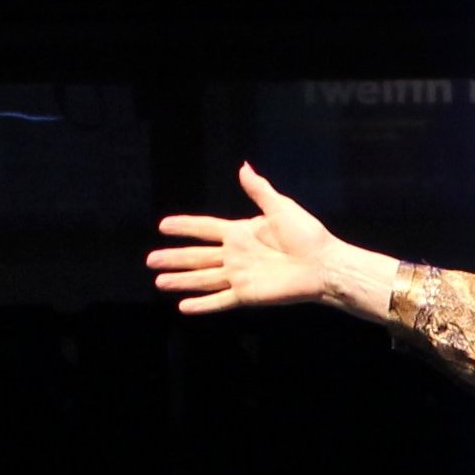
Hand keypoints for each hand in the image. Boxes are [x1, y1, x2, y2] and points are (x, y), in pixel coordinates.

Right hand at [150, 163, 391, 317]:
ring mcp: (240, 276)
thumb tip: (243, 167)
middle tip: (150, 260)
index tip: (164, 226)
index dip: (185, 227)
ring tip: (159, 281)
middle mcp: (237, 255)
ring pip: (203, 279)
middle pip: (197, 256)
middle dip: (174, 258)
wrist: (324, 265)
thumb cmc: (308, 236)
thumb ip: (259, 191)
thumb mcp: (281, 208)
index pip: (206, 228)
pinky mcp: (247, 295)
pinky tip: (184, 307)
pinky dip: (203, 304)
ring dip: (181, 281)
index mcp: (242, 232)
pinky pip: (220, 300)